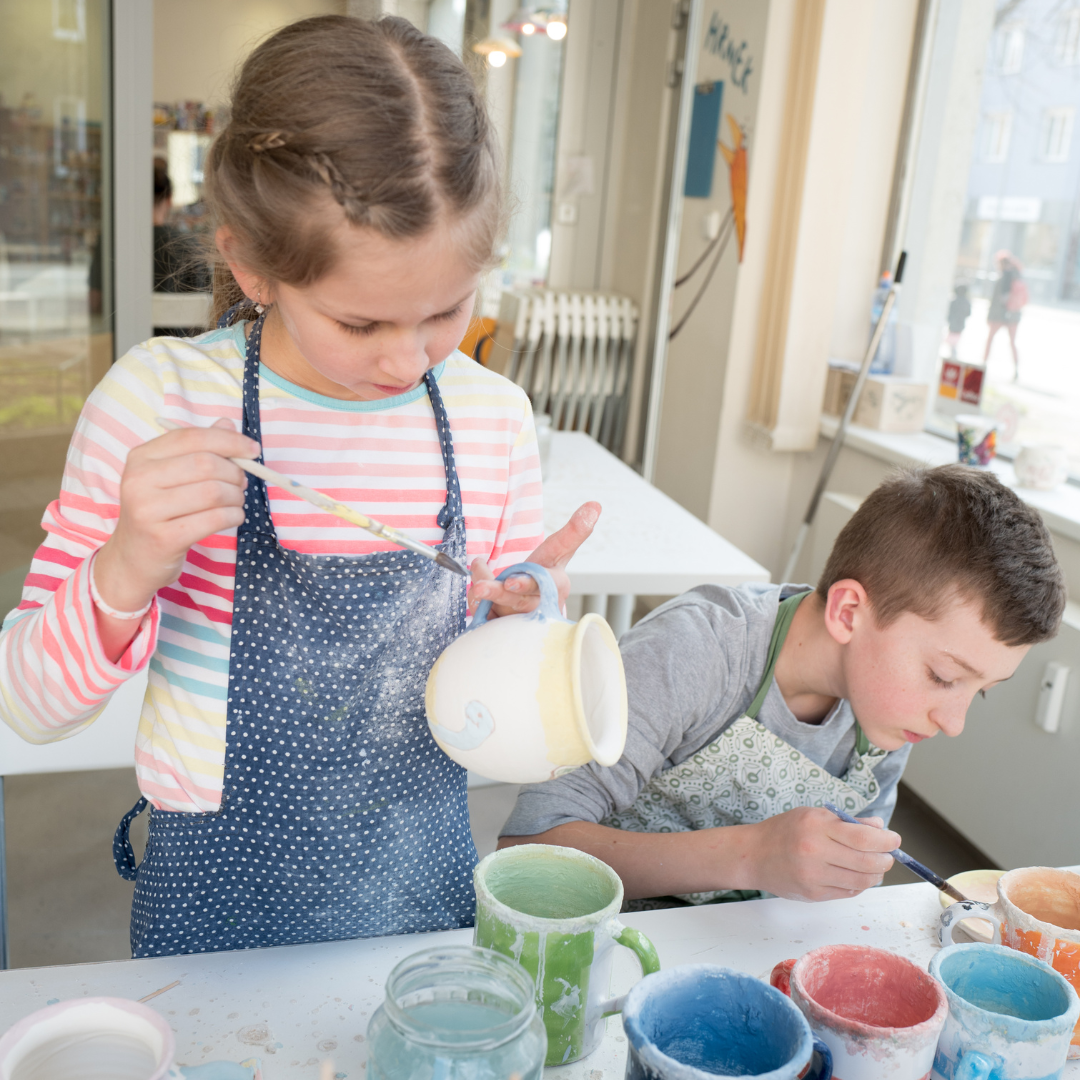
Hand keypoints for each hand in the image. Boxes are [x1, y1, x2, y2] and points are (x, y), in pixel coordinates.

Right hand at [93, 419, 258, 657]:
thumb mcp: (170, 477)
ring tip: (235, 502)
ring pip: (213, 492)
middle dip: (234, 473)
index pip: (192, 437)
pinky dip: (234, 516)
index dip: (229, 440)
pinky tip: (233, 517)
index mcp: (141, 457)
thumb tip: (227, 423)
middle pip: (206, 464)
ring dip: (236, 497)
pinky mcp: (164, 538)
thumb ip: (198, 449)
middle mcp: (139, 480)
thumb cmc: (159, 513)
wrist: (132, 560)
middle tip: (241, 483)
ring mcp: (148, 510)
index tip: (253, 450)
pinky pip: (214, 519)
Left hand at [468, 501, 599, 617]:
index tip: (512, 581)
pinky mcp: (510, 631)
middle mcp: (543, 604)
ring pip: (503, 608)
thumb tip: (595, 505)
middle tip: (482, 587)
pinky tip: (477, 597)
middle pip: (521, 597)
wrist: (528, 605)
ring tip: (475, 587)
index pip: (546, 581)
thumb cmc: (542, 574)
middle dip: (501, 592)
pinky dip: (480, 606)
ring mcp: (527, 620)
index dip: (527, 581)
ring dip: (486, 595)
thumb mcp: (556, 551)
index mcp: (556, 583)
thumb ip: (573, 532)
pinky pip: (490, 619)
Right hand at [742, 807, 897, 901]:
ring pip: (861, 881)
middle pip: (866, 862)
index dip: (886, 841)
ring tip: (874, 866)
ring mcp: (814, 876)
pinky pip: (847, 893)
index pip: (863, 838)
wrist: (753, 855)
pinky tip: (856, 876)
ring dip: (875, 875)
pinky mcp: (813, 894)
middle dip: (885, 859)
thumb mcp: (814, 815)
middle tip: (888, 855)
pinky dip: (859, 885)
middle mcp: (815, 852)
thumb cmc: (784, 831)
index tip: (895, 839)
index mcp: (817, 827)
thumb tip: (880, 827)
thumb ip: (847, 822)